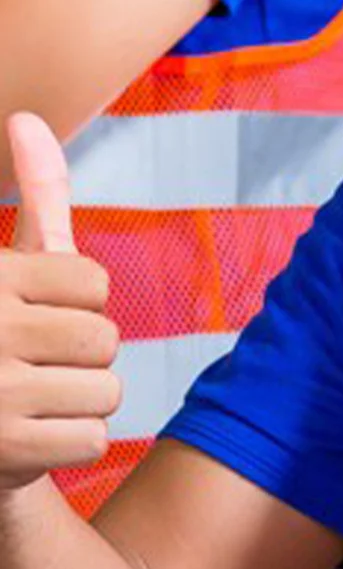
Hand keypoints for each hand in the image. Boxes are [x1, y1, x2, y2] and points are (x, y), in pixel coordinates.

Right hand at [0, 115, 119, 491]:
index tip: (32, 316)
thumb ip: (35, 193)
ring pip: (106, 390)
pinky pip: (92, 439)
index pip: (92, 283)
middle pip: (104, 338)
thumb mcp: (11, 263)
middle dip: (80, 356)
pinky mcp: (3, 451)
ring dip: (77, 403)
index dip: (76, 304)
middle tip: (28, 367)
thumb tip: (28, 117)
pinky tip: (26, 441)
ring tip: (26, 404)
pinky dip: (68, 444)